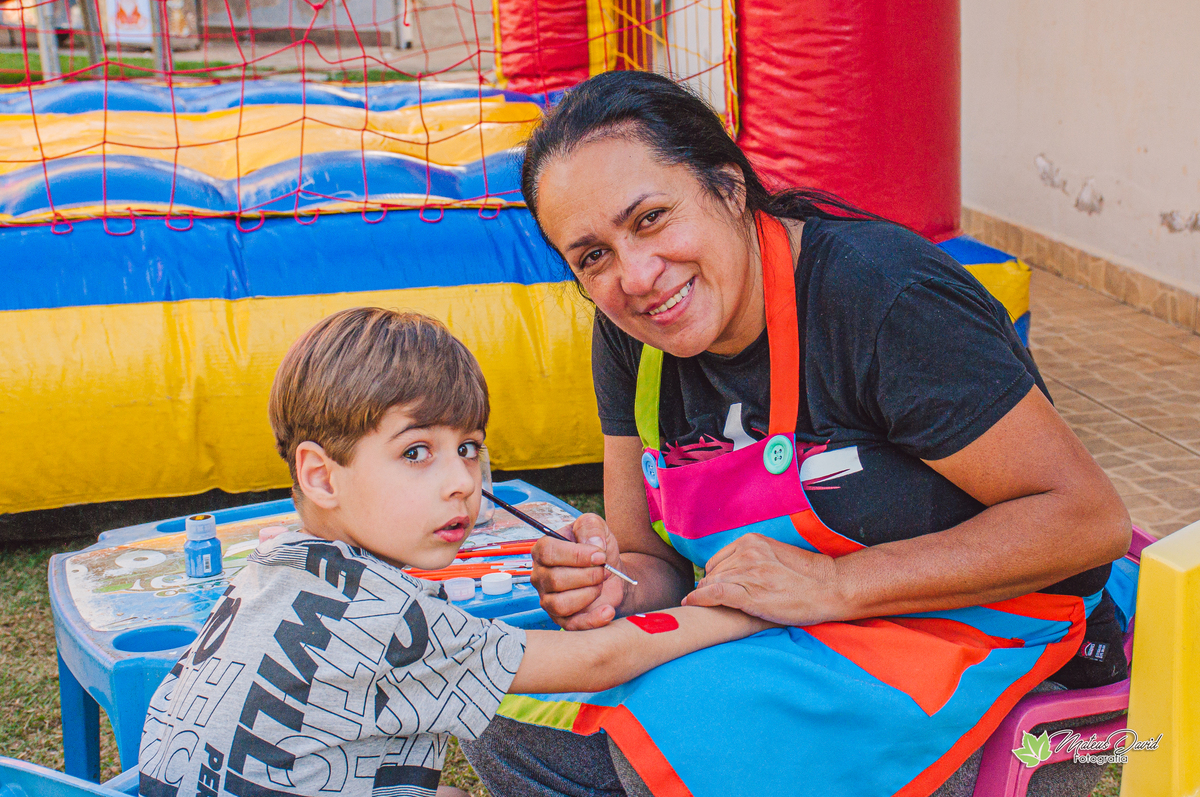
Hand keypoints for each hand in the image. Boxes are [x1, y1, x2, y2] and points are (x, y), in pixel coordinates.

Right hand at [530, 513, 625, 629]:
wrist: (612, 573)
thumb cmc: (598, 550)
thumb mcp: (597, 527)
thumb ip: (591, 526)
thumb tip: (593, 545)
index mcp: (543, 551)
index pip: (548, 552)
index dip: (576, 555)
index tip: (599, 555)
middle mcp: (541, 576)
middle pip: (555, 579)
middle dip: (588, 575)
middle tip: (603, 570)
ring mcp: (548, 599)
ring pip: (560, 604)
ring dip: (589, 594)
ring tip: (600, 585)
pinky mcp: (562, 619)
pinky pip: (571, 625)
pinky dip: (593, 619)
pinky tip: (608, 610)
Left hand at [682, 534, 844, 625]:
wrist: (829, 587)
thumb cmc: (807, 576)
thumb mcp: (776, 555)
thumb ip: (754, 558)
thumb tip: (734, 570)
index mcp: (753, 542)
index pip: (719, 559)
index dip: (712, 575)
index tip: (708, 586)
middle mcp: (747, 553)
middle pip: (713, 572)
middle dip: (707, 586)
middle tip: (701, 599)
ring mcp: (748, 572)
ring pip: (711, 582)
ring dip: (701, 594)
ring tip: (694, 604)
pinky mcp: (750, 593)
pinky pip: (714, 594)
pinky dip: (699, 599)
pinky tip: (690, 603)